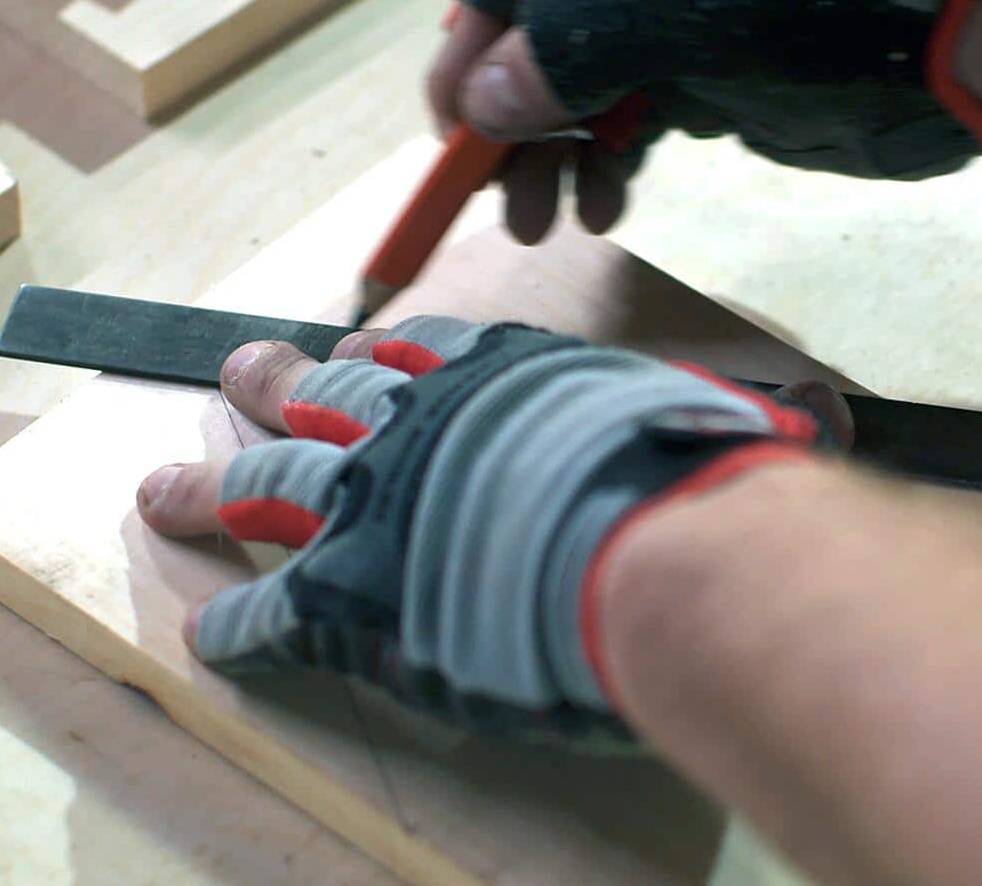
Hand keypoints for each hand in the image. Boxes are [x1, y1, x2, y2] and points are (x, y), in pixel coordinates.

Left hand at [137, 317, 851, 747]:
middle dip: (277, 383)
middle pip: (326, 393)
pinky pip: (267, 608)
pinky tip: (214, 636)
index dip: (388, 351)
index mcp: (508, 379)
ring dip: (213, 489)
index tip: (355, 345)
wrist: (653, 550)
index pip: (430, 350)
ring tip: (163, 490)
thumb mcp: (730, 423)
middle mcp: (423, 422)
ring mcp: (374, 501)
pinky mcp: (347, 592)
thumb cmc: (700, 481)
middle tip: (239, 371)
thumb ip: (748, 414)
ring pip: (266, 482)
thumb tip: (818, 412)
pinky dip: (238, 624)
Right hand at [429, 0, 981, 243]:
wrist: (949, 54)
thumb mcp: (676, 17)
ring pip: (574, 87)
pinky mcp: (698, 74)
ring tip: (542, 224)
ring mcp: (663, 21)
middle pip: (531, 39)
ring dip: (549, 156)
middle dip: (506, 122)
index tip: (450, 136)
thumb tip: (480, 102)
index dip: (466, 52)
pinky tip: (598, 206)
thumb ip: (568, 50)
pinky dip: (603, 162)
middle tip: (494, 204)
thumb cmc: (822, 11)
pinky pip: (624, 116)